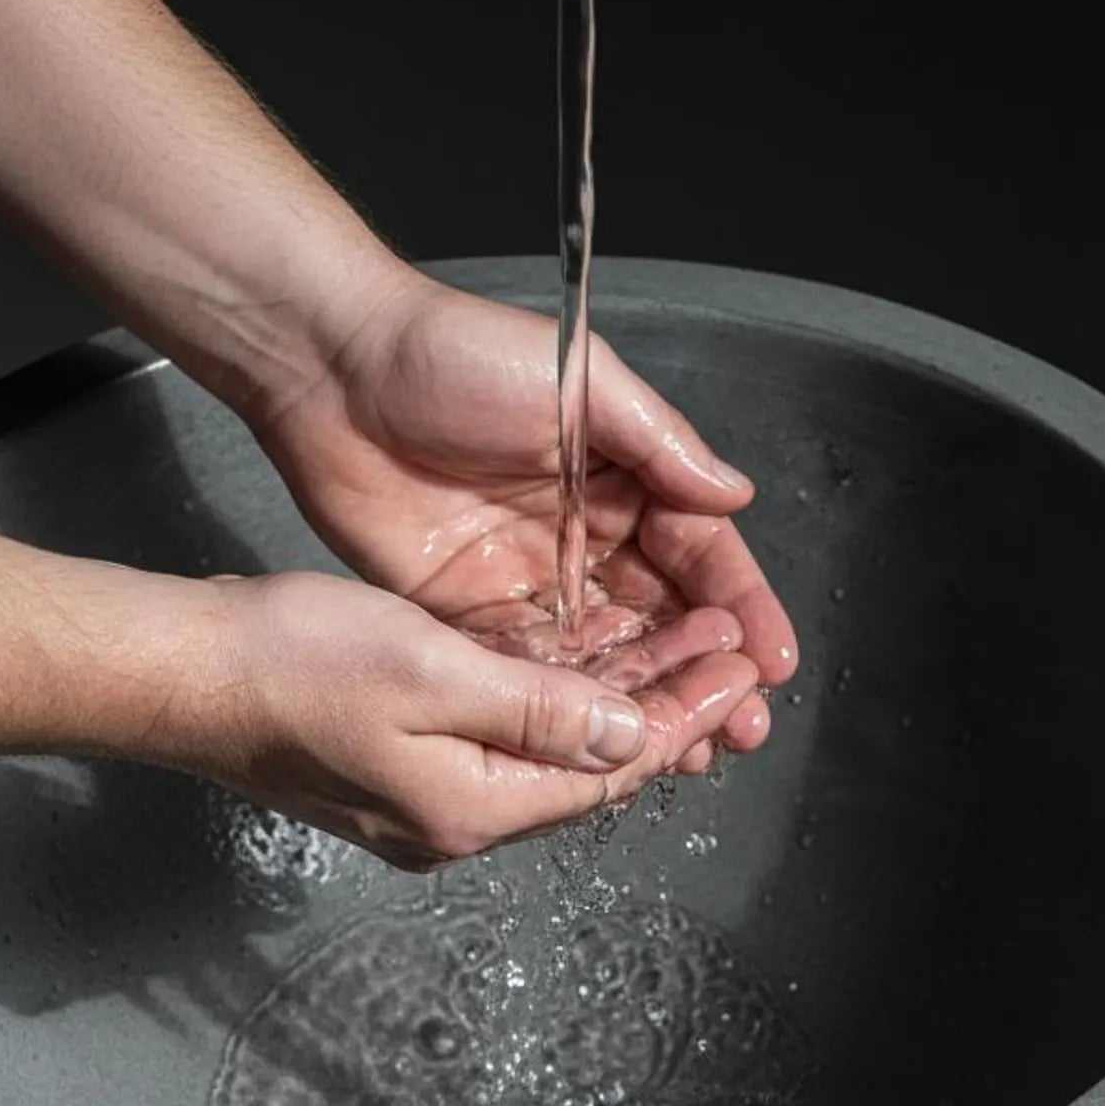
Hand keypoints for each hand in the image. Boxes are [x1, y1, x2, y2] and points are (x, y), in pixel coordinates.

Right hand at [176, 573, 756, 870]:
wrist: (182, 674)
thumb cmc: (289, 664)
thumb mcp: (429, 670)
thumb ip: (537, 709)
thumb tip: (626, 736)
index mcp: (472, 807)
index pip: (610, 770)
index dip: (683, 714)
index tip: (741, 666)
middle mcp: (455, 823)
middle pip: (588, 771)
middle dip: (664, 708)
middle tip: (731, 651)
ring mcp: (423, 803)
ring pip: (548, 756)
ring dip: (614, 701)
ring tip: (678, 649)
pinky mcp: (395, 771)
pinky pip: (503, 744)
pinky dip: (555, 703)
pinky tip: (578, 666)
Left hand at [244, 268, 796, 770]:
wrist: (334, 371)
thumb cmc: (454, 352)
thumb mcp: (580, 382)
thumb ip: (661, 445)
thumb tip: (734, 496)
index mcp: (621, 477)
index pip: (699, 554)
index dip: (740, 608)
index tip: (771, 662)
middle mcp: (582, 535)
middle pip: (660, 618)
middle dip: (704, 674)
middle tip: (740, 728)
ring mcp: (526, 579)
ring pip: (602, 656)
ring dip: (646, 702)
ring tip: (687, 752)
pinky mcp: (466, 612)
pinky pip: (528, 668)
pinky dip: (564, 706)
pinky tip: (600, 741)